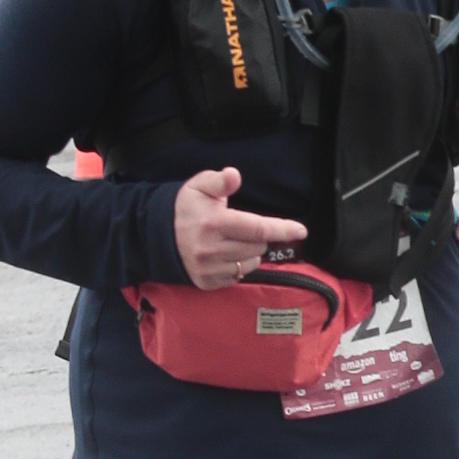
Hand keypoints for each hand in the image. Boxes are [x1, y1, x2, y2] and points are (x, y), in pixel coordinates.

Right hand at [173, 167, 308, 288]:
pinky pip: (238, 276)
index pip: (257, 229)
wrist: (157, 235)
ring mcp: (209, 269)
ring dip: (249, 251)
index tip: (301, 230)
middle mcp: (212, 249)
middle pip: (258, 246)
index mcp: (214, 224)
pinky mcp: (207, 283)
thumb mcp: (199, 186)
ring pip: (251, 263)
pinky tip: (224, 254)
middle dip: (258, 236)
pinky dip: (238, 265)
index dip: (282, 229)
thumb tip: (234, 175)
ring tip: (231, 240)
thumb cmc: (185, 207)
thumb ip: (219, 181)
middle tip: (240, 227)